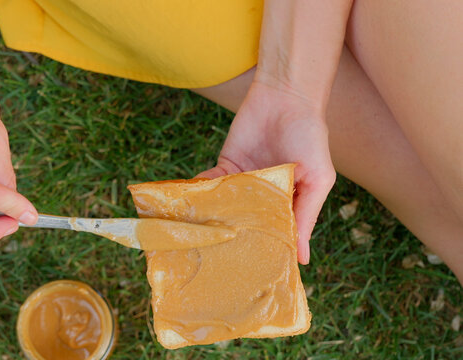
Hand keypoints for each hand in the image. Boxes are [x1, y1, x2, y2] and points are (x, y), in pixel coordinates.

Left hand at [197, 80, 335, 263]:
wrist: (285, 97)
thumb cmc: (310, 137)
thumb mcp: (317, 179)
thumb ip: (306, 216)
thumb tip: (303, 259)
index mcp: (289, 204)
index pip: (275, 234)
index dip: (264, 250)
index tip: (252, 273)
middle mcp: (264, 197)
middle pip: (245, 225)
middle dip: (233, 240)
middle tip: (219, 263)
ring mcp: (242, 183)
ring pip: (224, 208)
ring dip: (213, 220)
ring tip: (201, 241)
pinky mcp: (225, 166)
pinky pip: (209, 185)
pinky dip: (200, 195)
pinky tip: (190, 209)